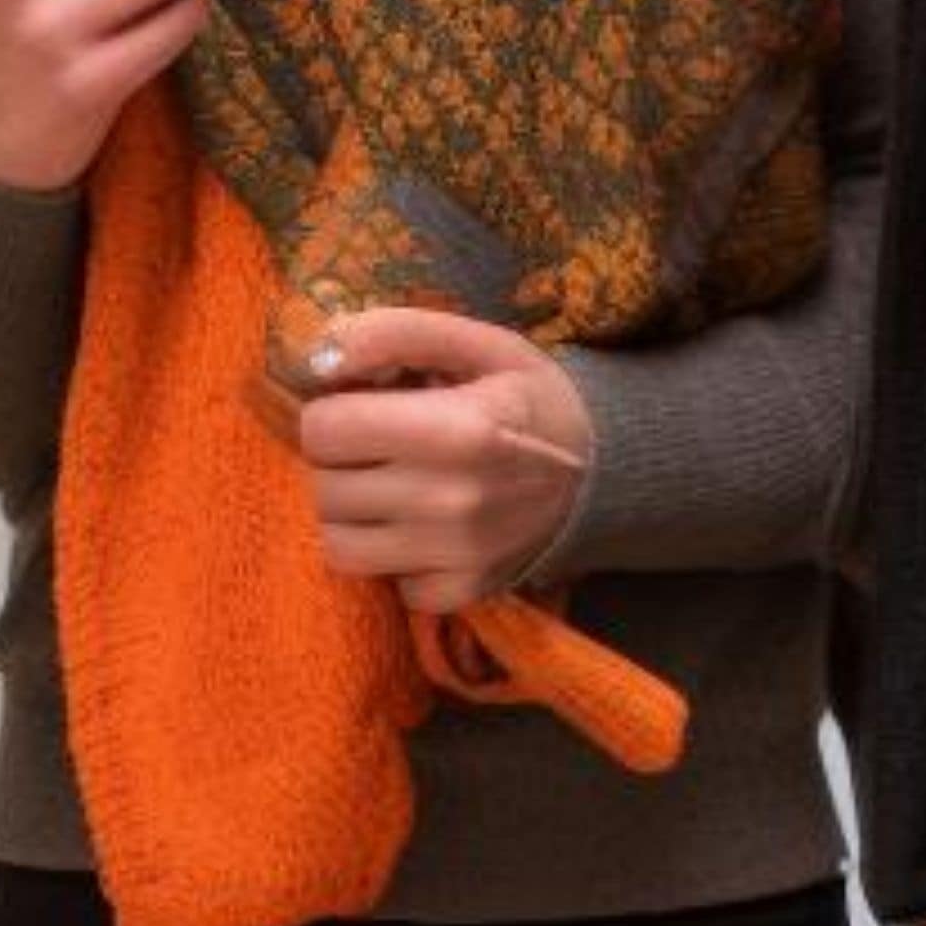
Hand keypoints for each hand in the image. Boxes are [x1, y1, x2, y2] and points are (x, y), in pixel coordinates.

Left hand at [287, 307, 590, 614]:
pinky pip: (388, 585)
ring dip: (353, 517)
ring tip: (388, 490)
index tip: (363, 408)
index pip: (322, 430)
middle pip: (324, 490)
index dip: (332, 412)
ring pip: (340, 546)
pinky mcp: (464, 592)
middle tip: (377, 448)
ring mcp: (458, 555)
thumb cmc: (526, 396)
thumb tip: (319, 356)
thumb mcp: (475, 342)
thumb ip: (394, 333)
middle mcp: (451, 500)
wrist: (606, 469)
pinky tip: (423, 529)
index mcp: (453, 428)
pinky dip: (395, 560)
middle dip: (339, 463)